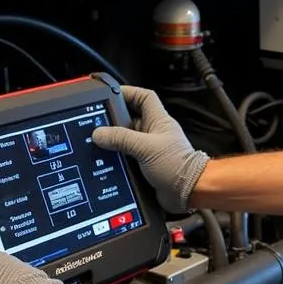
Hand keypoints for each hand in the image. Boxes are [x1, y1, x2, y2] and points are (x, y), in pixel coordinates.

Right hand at [93, 85, 209, 213]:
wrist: (188, 191)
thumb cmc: (176, 165)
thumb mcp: (146, 148)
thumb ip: (122, 139)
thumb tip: (99, 133)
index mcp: (158, 120)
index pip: (144, 97)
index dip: (128, 92)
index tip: (110, 94)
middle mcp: (154, 132)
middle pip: (130, 117)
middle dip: (114, 118)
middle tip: (96, 121)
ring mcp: (149, 148)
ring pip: (126, 138)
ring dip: (113, 140)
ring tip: (95, 140)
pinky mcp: (145, 163)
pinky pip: (127, 155)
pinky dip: (116, 156)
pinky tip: (104, 159)